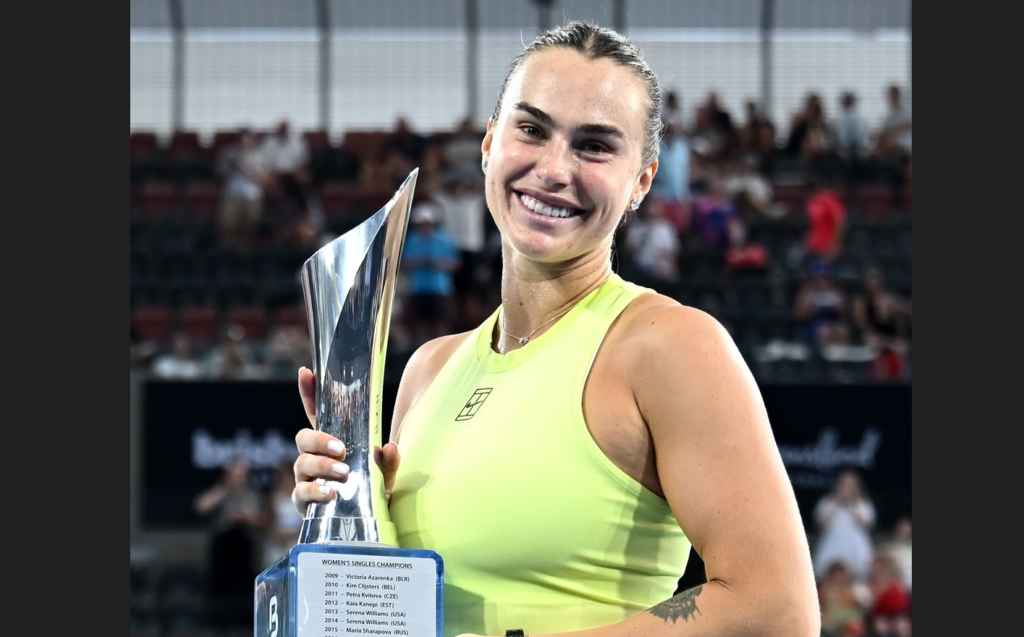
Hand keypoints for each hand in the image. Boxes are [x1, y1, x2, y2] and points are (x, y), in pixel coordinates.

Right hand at [292, 367, 400, 514]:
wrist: (367, 525)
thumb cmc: (373, 491)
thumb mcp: (386, 474)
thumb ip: (390, 461)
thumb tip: (390, 448)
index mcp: (332, 442)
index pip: (316, 413)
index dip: (309, 392)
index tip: (306, 372)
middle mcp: (315, 458)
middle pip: (303, 438)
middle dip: (319, 440)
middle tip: (341, 448)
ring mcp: (307, 479)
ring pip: (302, 464)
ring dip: (322, 466)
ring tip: (343, 472)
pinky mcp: (304, 502)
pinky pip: (301, 493)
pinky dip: (315, 491)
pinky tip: (331, 494)